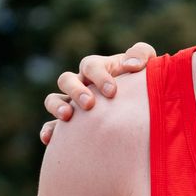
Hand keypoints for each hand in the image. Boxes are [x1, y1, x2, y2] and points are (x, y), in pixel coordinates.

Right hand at [39, 43, 157, 143]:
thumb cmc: (143, 85)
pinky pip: (52, 126)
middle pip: (66, 79)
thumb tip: (131, 65)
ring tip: (67, 117)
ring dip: (57, 106)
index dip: (98, 76)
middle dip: (76, 90)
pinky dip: (48, 131)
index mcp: (99, 69)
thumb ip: (141, 55)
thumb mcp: (147, 66)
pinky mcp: (70, 124)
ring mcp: (73, 103)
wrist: (141, 110)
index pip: (90, 66)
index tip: (111, 91)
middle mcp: (82, 84)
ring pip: (54, 99)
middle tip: (89, 104)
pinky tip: (50, 140)